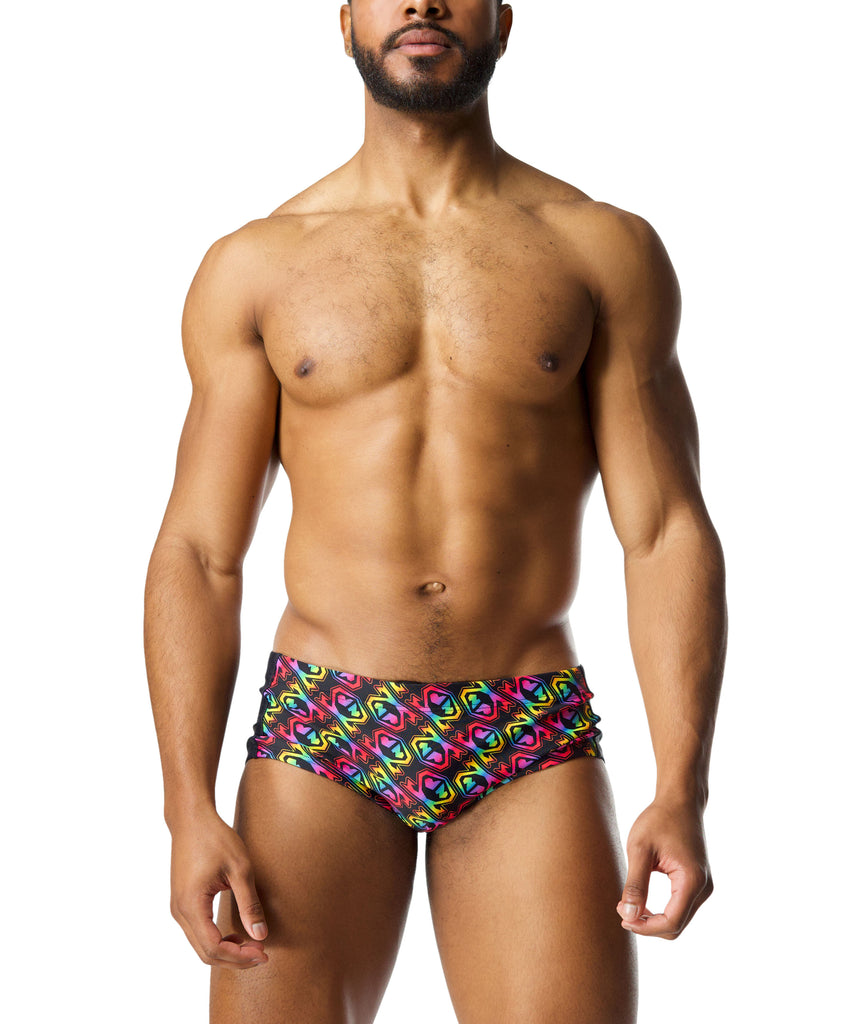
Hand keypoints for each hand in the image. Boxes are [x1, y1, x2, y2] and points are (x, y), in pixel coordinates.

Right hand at [169, 808, 268, 968]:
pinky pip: (197, 932)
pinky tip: (235, 932)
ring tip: (252, 944)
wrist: (191, 818)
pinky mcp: (181, 902)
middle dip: (234, 959)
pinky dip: (216, 939)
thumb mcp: (240, 869)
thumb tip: (260, 936)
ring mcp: (177, 907)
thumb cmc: (216, 838)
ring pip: (199, 946)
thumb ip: (249, 904)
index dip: (240, 957)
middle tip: (261, 954)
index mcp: (191, 905)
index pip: (214, 948)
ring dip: (225, 951)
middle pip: (205, 954)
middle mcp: (179, 911)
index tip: (263, 953)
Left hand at [616, 800, 712, 938]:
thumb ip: (635, 884)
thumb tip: (629, 916)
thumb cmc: (659, 820)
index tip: (623, 918)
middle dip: (648, 926)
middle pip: (677, 926)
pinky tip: (642, 901)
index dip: (646, 928)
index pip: (672, 922)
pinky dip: (662, 911)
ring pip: (679, 920)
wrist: (680, 801)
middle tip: (622, 911)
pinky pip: (681, 909)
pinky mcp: (698, 883)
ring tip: (628, 905)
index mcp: (692, 880)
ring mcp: (704, 887)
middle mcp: (703, 888)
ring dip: (654, 920)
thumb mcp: (640, 849)